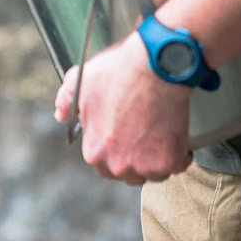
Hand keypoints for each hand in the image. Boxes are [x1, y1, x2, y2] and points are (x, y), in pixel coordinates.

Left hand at [54, 34, 193, 184]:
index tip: (124, 139)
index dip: (114, 152)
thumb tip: (61, 115)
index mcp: (94, 152)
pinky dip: (180, 153)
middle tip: (142, 138)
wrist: (155, 67)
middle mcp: (118, 165)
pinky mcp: (170, 160)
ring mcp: (146, 165)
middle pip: (128, 173)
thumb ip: (65, 102)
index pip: (103, 166)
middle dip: (134, 159)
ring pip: (153, 172)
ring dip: (157, 159)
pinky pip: (178, 165)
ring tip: (159, 136)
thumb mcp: (79, 82)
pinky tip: (175, 137)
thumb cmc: (118, 73)